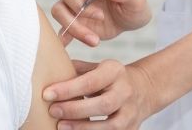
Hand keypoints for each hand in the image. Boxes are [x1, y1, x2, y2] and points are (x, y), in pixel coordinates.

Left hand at [42, 59, 159, 129]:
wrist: (143, 89)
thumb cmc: (110, 78)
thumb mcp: (97, 67)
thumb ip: (76, 69)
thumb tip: (47, 70)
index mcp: (115, 71)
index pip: (90, 81)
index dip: (68, 89)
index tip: (47, 94)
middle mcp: (126, 91)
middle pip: (102, 105)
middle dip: (74, 110)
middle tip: (52, 111)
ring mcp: (131, 112)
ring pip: (109, 125)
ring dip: (83, 128)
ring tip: (61, 126)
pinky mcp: (132, 128)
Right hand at [51, 0, 150, 46]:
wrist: (130, 17)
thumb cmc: (133, 0)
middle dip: (78, 3)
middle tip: (100, 15)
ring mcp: (74, 3)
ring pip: (58, 9)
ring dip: (74, 25)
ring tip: (94, 38)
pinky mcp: (74, 22)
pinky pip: (61, 28)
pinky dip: (67, 37)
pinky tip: (80, 43)